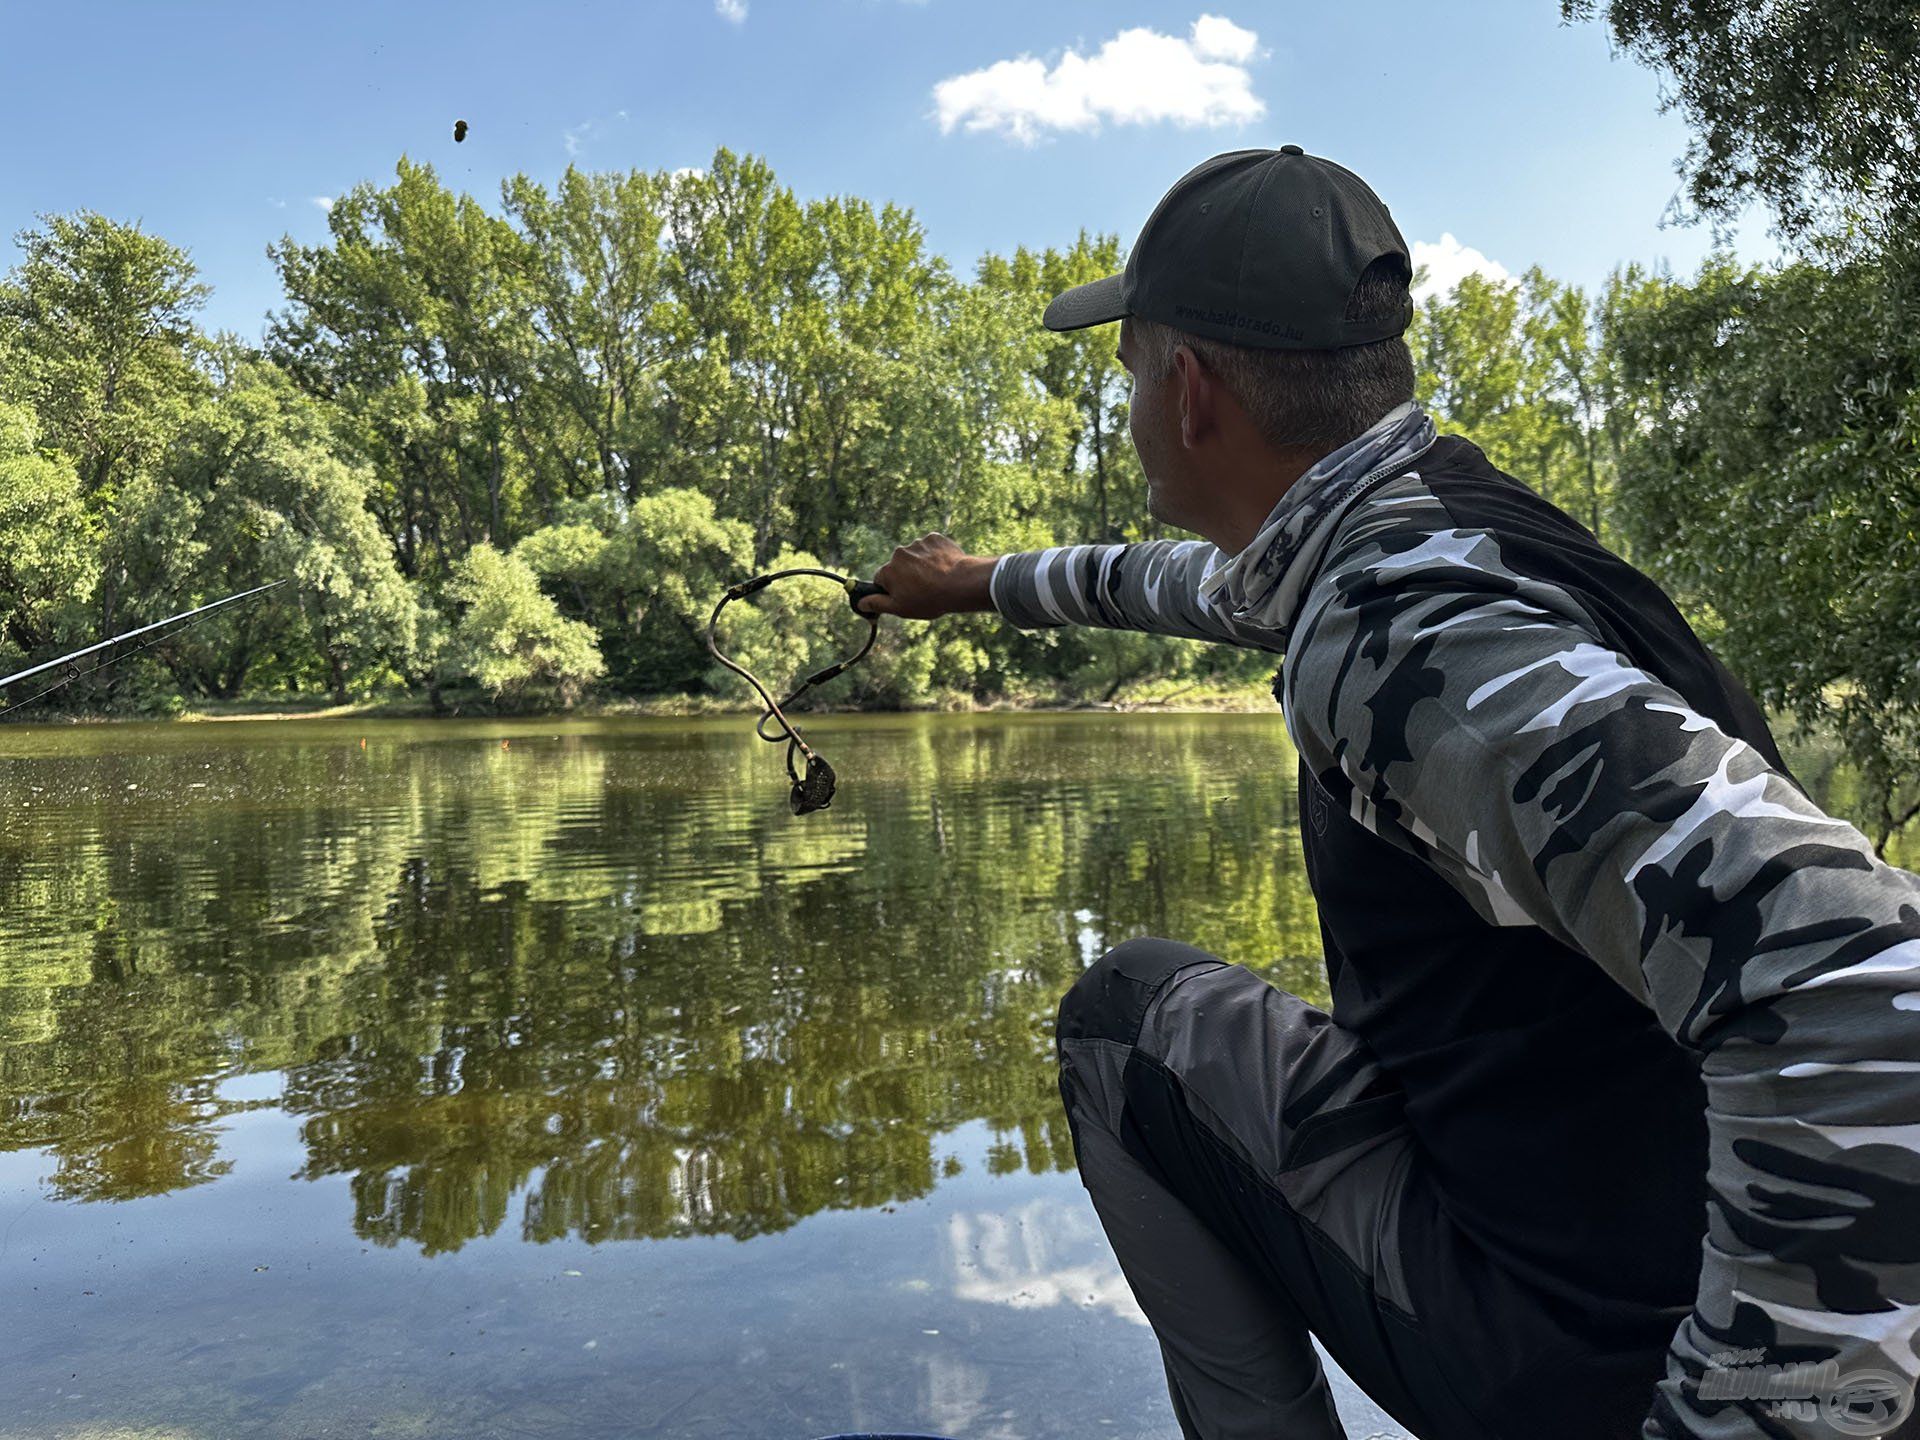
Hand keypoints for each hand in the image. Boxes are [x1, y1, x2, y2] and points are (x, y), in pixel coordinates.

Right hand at [855, 533, 995, 619]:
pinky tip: (944, 567)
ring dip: (922, 565)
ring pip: (916, 556)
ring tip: (937, 580)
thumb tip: (860, 603)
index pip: (881, 579)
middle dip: (907, 576)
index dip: (891, 590)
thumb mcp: (900, 608)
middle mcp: (899, 553)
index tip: (904, 596)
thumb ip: (877, 604)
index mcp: (888, 570)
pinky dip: (935, 556)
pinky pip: (931, 547)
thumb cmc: (929, 599)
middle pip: (899, 566)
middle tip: (923, 590)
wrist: (960, 583)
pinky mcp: (935, 538)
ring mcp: (918, 544)